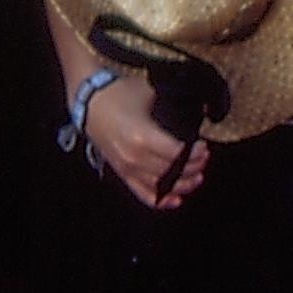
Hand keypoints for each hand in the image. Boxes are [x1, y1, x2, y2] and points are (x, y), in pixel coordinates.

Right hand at [80, 74, 210, 211]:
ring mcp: (127, 167)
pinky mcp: (121, 173)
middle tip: (203, 159)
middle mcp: (134, 156)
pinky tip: (175, 200)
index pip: (177, 154)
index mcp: (142, 136)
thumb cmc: (118, 94)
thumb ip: (173, 104)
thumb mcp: (149, 92)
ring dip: (182, 185)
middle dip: (192, 167)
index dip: (194, 154)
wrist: (88, 101)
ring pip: (161, 186)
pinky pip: (142, 193)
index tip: (203, 147)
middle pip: (172, 172)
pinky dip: (160, 200)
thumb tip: (197, 112)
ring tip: (197, 177)